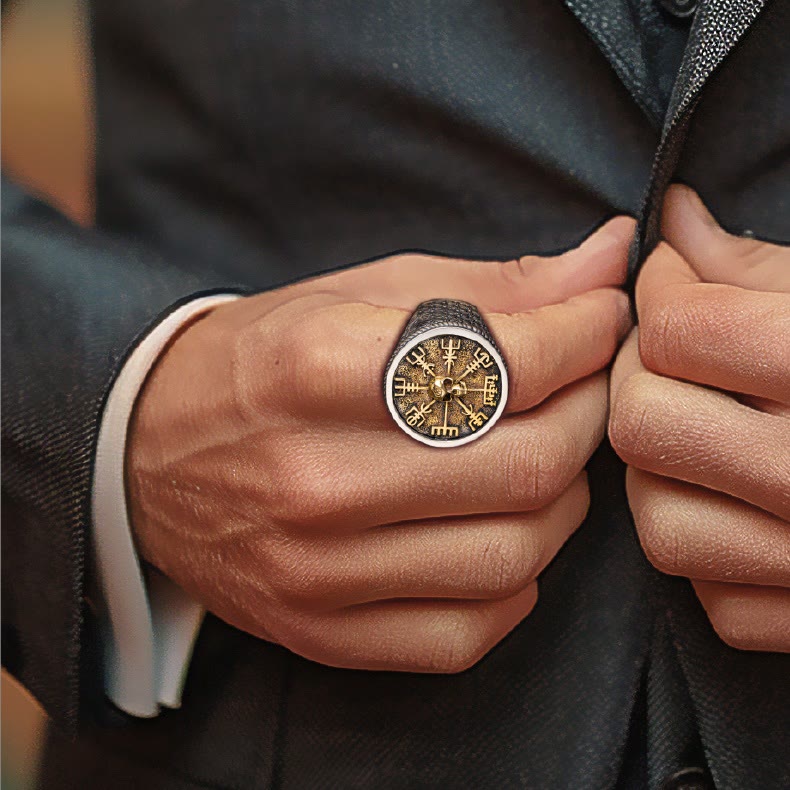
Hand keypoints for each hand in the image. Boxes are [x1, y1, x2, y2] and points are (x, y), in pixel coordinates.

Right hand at [128, 218, 632, 672]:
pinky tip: (497, 532)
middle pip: (524, 466)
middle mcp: (314, 477)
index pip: (505, 364)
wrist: (148, 451)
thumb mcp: (359, 293)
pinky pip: (466, 633)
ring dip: (561, 502)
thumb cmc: (264, 358)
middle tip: (583, 388)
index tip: (599, 320)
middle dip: (587, 418)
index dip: (584, 336)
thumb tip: (609, 258)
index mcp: (317, 368)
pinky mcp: (320, 629)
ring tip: (544, 458)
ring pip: (511, 556)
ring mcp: (316, 569)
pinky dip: (513, 583)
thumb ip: (492, 283)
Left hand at [610, 185, 789, 652]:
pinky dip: (713, 553)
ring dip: (660, 474)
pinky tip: (742, 509)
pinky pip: (715, 599)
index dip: (661, 290)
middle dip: (637, 377)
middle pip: (645, 423)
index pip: (682, 330)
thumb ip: (761, 268)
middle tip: (664, 351)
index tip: (671, 277)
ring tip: (698, 431)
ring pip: (660, 522)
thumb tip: (676, 221)